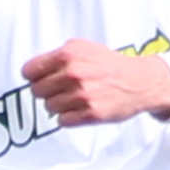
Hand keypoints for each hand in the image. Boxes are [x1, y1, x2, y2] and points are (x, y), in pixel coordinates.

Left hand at [20, 38, 169, 127]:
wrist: (140, 81)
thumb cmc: (108, 64)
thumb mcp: (83, 47)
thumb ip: (56, 56)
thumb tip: (30, 71)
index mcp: (68, 54)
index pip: (29, 72)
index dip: (34, 77)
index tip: (41, 79)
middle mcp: (74, 73)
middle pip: (36, 91)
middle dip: (47, 91)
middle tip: (61, 89)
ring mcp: (82, 94)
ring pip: (48, 107)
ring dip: (58, 105)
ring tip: (74, 98)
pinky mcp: (91, 113)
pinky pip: (62, 121)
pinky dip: (68, 117)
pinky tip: (80, 109)